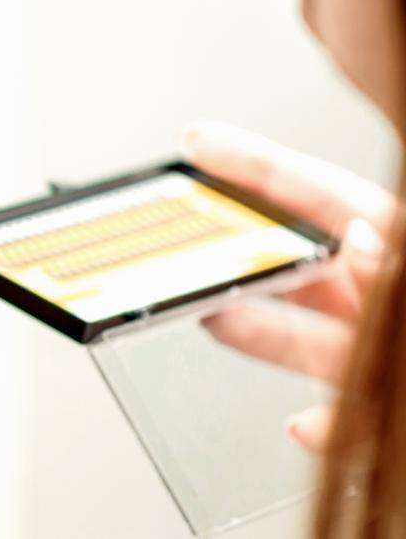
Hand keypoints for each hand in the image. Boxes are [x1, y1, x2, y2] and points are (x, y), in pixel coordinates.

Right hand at [182, 121, 393, 451]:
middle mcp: (389, 293)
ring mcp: (383, 349)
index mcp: (400, 238)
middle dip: (238, 253)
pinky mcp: (385, 403)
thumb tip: (358, 237)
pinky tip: (304, 425)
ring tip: (216, 320)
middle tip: (188, 244)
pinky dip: (322, 425)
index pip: (315, 193)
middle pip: (300, 264)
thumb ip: (393, 256)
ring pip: (308, 337)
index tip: (200, 146)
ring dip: (259, 334)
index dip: (252, 166)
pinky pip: (344, 415)